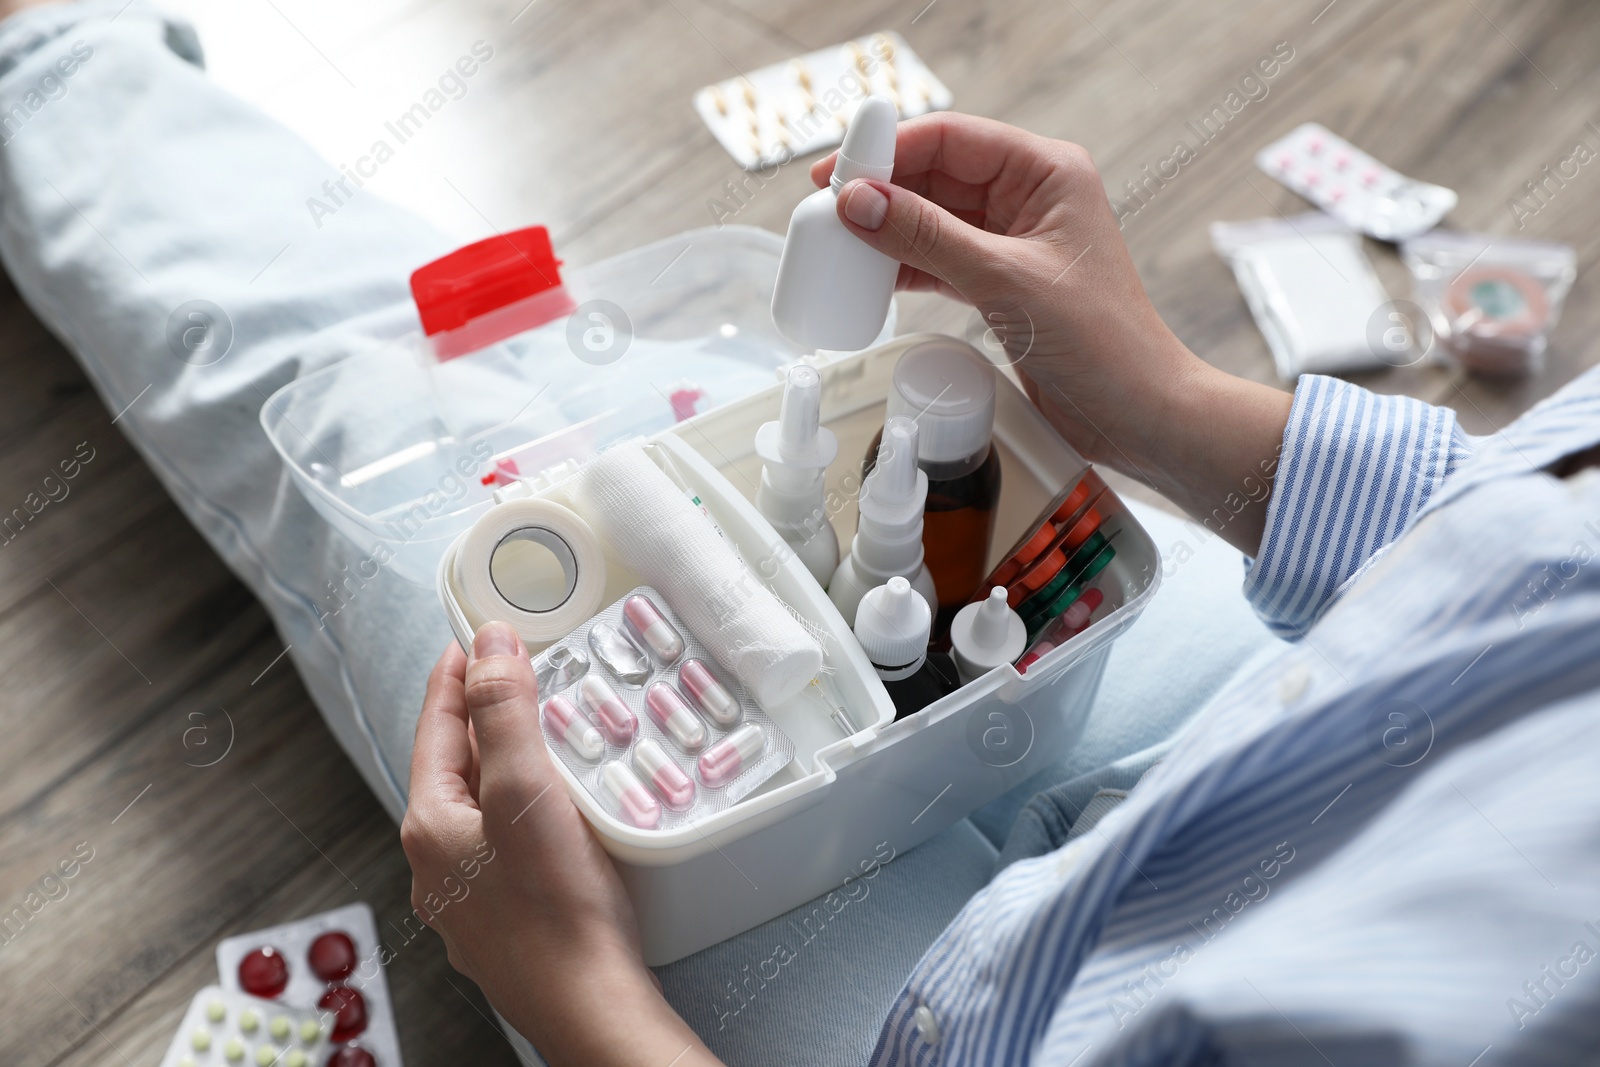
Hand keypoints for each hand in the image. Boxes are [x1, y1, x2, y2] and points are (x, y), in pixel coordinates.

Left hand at [402, 622, 719, 1066]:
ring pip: (481, 811)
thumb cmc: (557, 910)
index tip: (470, 639)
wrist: (590, 1006)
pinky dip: (526, 815)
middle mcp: (438, 865)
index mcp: (432, 826)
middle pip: (454, 768)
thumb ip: (503, 714)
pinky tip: (559, 818)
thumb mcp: (526, 791)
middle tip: (514, 678)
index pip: (435, 727)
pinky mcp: (507, 922)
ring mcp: (469, 899)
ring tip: (545, 739)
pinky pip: (505, 849)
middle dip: (482, 720)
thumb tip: (487, 645)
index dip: (454, 676)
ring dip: (507, 768)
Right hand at [813, 113, 1291, 553]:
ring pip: (932, 217)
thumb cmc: (1104, 342)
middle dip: (881, 189)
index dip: (889, 149)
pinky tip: (869, 276)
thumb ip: (927, 238)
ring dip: (887, 230)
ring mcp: (1014, 240)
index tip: (839, 171)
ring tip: (838, 244)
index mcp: (1047, 172)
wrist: (1138, 411)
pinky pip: (938, 258)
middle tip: (825, 209)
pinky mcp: (1001, 281)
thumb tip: (860, 203)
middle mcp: (1030, 196)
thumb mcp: (1004, 281)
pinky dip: (903, 265)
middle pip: (936, 173)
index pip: (952, 137)